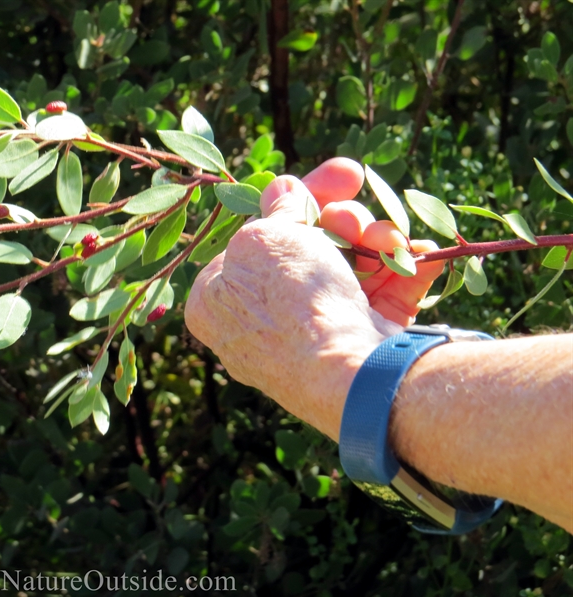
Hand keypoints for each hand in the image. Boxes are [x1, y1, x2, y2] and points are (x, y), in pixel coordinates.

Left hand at [184, 159, 443, 439]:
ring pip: (346, 269)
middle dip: (338, 214)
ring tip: (389, 236)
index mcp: (217, 302)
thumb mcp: (266, 238)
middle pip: (304, 250)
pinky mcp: (357, 349)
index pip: (255, 238)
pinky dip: (401, 272)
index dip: (291, 201)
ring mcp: (310, 341)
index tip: (320, 179)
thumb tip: (282, 190)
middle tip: (356, 180)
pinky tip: (422, 252)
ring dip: (373, 239)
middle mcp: (258, 326)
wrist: (350, 373)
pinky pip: (379, 299)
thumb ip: (273, 209)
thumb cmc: (290, 304)